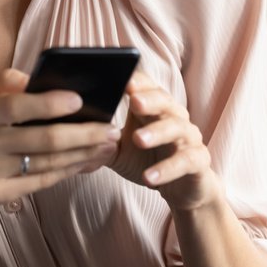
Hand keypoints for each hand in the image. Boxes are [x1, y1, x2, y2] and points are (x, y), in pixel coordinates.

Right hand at [0, 69, 120, 209]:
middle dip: (83, 135)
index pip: (17, 106)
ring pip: (47, 164)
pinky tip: (83, 163)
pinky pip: (38, 183)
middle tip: (110, 128)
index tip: (78, 99)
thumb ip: (1, 80)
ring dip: (82, 156)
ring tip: (106, 146)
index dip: (49, 103)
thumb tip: (37, 79)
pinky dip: (64, 173)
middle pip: (43, 141)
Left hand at [107, 70, 221, 211]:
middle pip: (163, 100)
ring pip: (176, 127)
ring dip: (157, 132)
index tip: (118, 77)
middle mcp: (173, 117)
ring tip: (138, 139)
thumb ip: (100, 139)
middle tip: (133, 101)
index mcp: (153, 108)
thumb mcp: (119, 150)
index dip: (135, 81)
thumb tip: (68, 133)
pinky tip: (149, 177)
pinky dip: (167, 169)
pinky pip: (186, 161)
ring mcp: (188, 137)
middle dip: (149, 99)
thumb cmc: (147, 161)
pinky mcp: (198, 161)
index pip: (146, 86)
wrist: (182, 189)